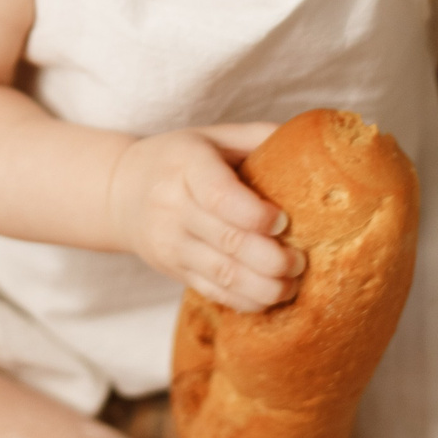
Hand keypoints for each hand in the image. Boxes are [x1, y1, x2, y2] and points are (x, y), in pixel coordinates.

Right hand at [107, 124, 303, 312]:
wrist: (121, 192)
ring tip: (293, 282)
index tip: (284, 221)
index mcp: (187, 165)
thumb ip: (258, 137)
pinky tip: (271, 297)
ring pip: (223, 275)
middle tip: (301, 260)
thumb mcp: (212, 136)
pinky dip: (247, 301)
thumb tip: (316, 143)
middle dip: (272, 258)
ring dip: (266, 286)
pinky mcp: (173, 270)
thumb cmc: (181, 160)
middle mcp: (172, 206)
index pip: (218, 195)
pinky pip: (214, 293)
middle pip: (228, 242)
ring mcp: (170, 244)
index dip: (254, 214)